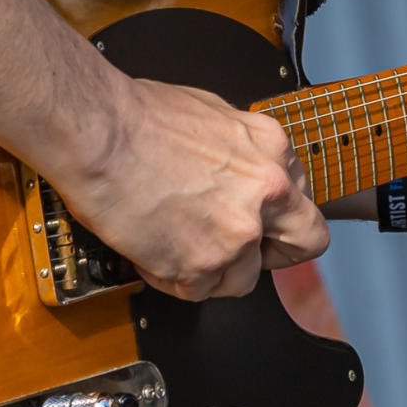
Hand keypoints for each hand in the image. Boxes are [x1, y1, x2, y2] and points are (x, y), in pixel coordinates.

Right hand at [49, 72, 327, 300]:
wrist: (99, 132)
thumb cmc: (138, 115)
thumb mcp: (212, 115)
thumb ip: (239, 153)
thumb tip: (233, 170)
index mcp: (272, 149)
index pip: (301, 198)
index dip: (277, 215)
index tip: (259, 222)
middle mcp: (267, 192)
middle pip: (306, 243)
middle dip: (276, 253)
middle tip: (241, 251)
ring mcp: (238, 233)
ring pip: (244, 278)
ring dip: (213, 269)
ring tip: (174, 244)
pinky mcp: (202, 264)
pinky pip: (198, 290)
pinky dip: (174, 278)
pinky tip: (153, 251)